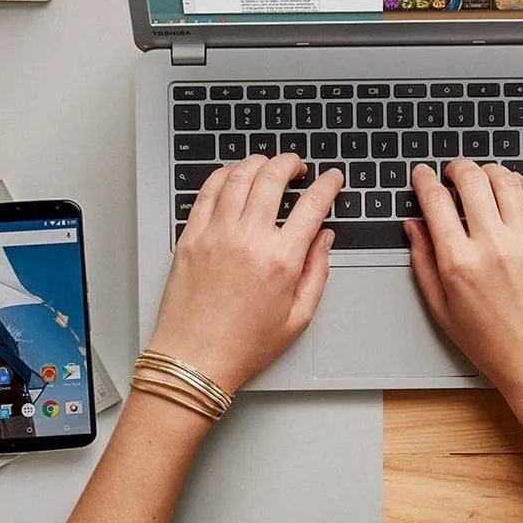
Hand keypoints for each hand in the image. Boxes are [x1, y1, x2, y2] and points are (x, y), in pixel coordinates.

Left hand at [147, 154, 342, 392]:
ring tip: (268, 165)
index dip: (327, 185)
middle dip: (291, 164)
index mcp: (281, 260)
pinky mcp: (191, 237)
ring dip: (258, 163)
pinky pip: (208, 191)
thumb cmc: (243, 345)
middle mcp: (248, 239)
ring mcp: (216, 234)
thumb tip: (325, 239)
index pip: (312, 205)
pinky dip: (223, 175)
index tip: (331, 179)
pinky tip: (232, 175)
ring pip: (239, 176)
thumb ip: (317, 272)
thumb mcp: (298, 317)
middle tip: (298, 166)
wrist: (194, 359)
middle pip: (273, 177)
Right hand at [404, 160, 522, 412]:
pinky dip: (522, 184)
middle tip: (452, 172)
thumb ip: (423, 262)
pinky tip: (513, 189)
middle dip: (457, 168)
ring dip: (489, 171)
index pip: (436, 202)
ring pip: (506, 180)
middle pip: (471, 180)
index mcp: (459, 263)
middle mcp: (493, 245)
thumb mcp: (443, 309)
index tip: (422, 175)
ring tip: (482, 177)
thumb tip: (413, 226)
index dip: (424, 181)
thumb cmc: (493, 344)